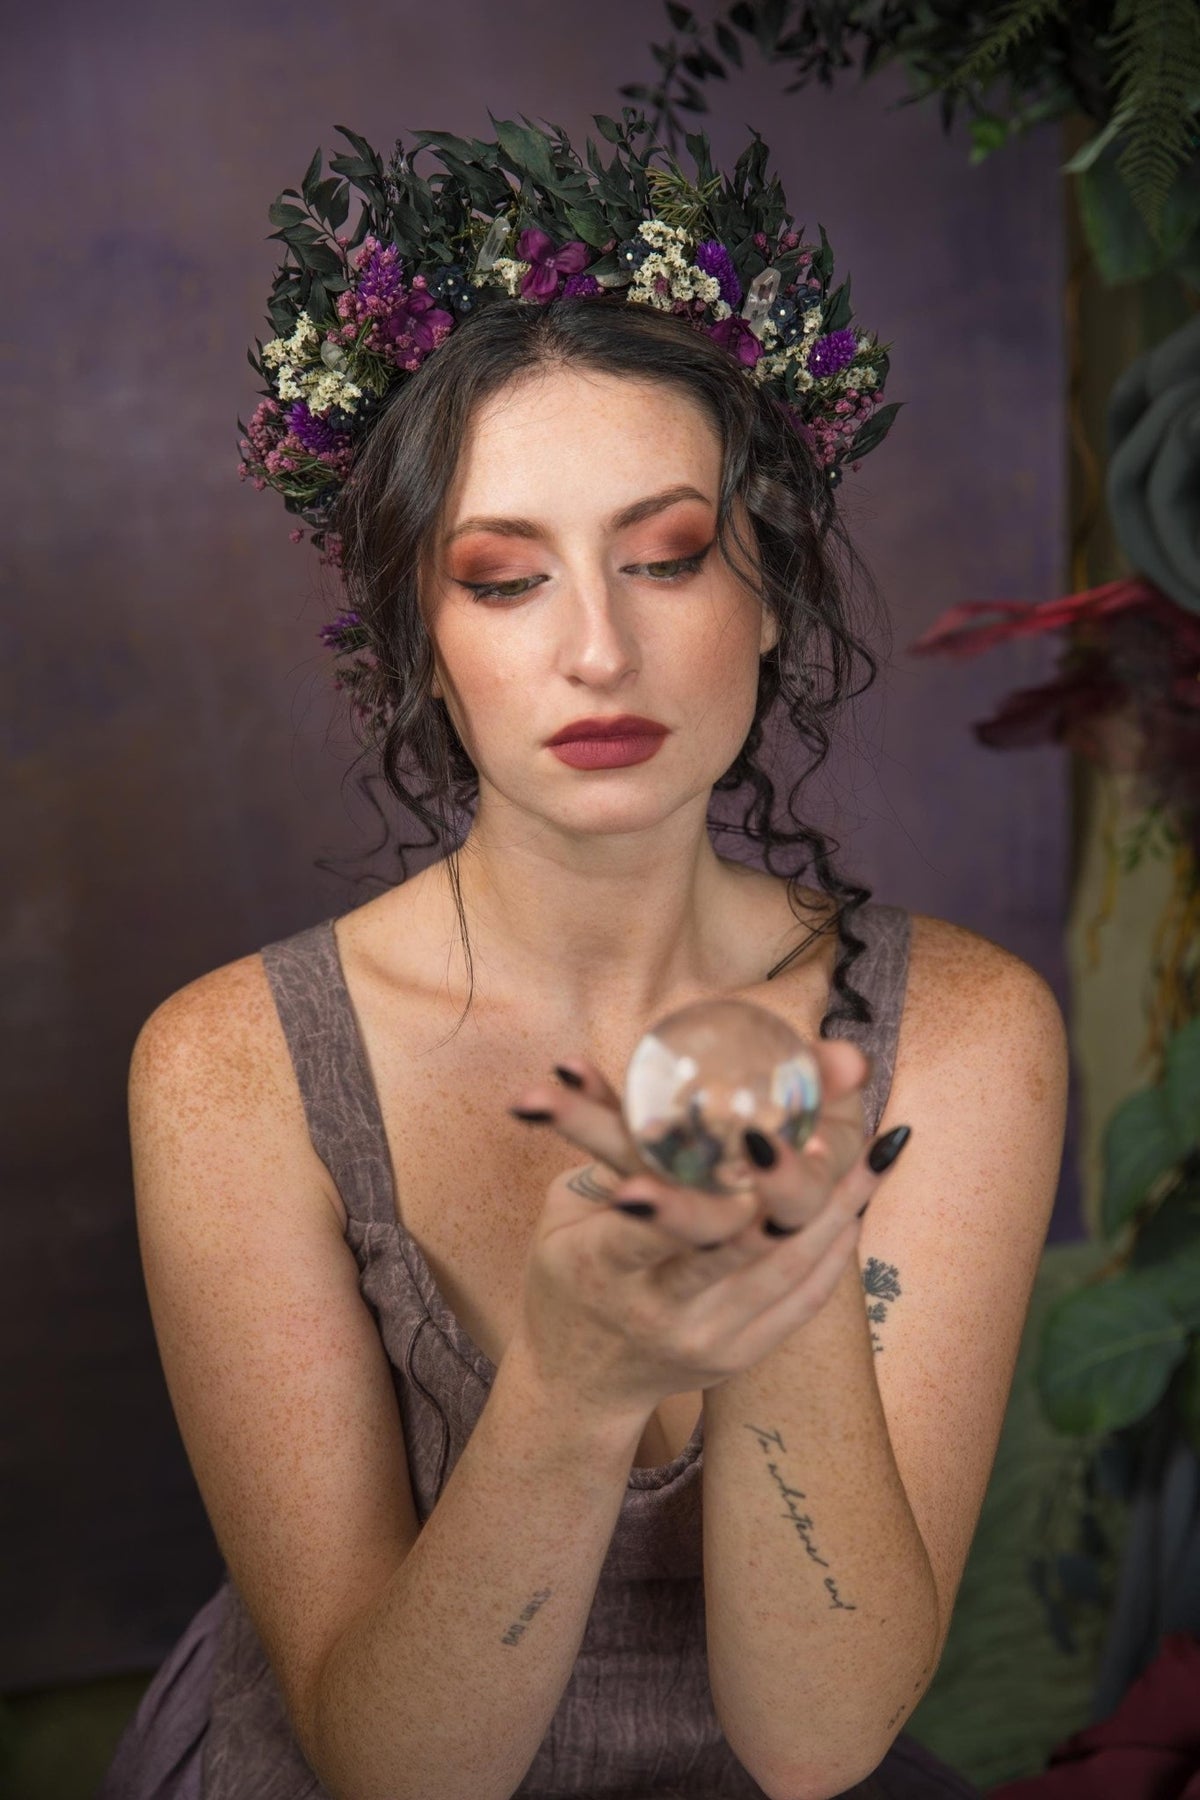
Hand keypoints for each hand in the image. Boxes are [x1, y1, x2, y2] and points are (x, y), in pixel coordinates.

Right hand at [507, 1040, 906, 1424]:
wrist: (581, 1383)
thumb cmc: (568, 1275)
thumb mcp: (564, 1209)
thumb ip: (592, 1141)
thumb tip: (577, 1063)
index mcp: (600, 1268)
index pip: (639, 1235)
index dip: (678, 1201)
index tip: (722, 1153)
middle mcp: (658, 1309)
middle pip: (733, 1252)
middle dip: (785, 1188)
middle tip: (824, 1130)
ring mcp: (708, 1338)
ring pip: (786, 1267)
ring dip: (834, 1201)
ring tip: (873, 1143)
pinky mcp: (743, 1354)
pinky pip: (806, 1297)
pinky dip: (836, 1241)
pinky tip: (863, 1190)